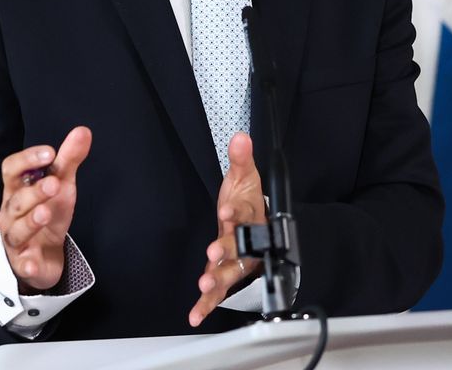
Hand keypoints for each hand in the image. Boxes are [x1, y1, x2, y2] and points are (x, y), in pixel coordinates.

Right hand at [0, 125, 91, 290]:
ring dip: (30, 221)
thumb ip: (68, 159)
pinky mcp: (23, 263)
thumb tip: (83, 130)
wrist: (45, 254)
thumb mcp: (60, 185)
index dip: (27, 159)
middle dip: (34, 191)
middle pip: (16, 200)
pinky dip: (27, 263)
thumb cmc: (47, 212)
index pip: (11, 169)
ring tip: (46, 213)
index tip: (49, 152)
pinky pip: (22, 263)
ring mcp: (14, 239)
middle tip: (55, 183)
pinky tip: (34, 263)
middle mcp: (10, 213)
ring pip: (16, 230)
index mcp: (16, 189)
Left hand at [189, 132, 265, 326]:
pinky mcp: (224, 274)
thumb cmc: (248, 201)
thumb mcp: (245, 177)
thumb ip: (241, 159)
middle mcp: (247, 242)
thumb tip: (240, 137)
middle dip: (227, 251)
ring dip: (218, 279)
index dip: (237, 212)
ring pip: (230, 272)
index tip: (226, 211)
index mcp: (252, 216)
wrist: (256, 223)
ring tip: (205, 284)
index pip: (246, 213)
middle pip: (240, 248)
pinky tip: (195, 315)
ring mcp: (236, 261)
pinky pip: (217, 293)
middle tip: (214, 253)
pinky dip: (207, 305)